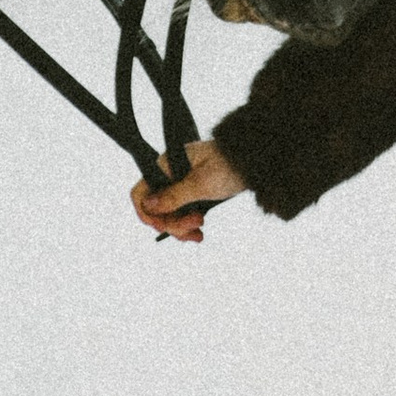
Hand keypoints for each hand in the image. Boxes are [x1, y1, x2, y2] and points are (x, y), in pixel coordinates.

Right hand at [130, 140, 244, 243]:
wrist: (255, 162)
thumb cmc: (230, 164)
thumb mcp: (201, 183)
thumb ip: (173, 196)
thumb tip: (147, 205)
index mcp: (166, 165)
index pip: (140, 192)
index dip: (147, 213)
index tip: (162, 225)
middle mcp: (169, 175)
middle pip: (155, 210)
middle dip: (173, 223)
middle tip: (195, 224)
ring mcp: (180, 186)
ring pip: (168, 216)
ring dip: (181, 228)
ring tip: (199, 231)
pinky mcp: (191, 195)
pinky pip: (180, 216)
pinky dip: (187, 227)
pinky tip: (198, 233)